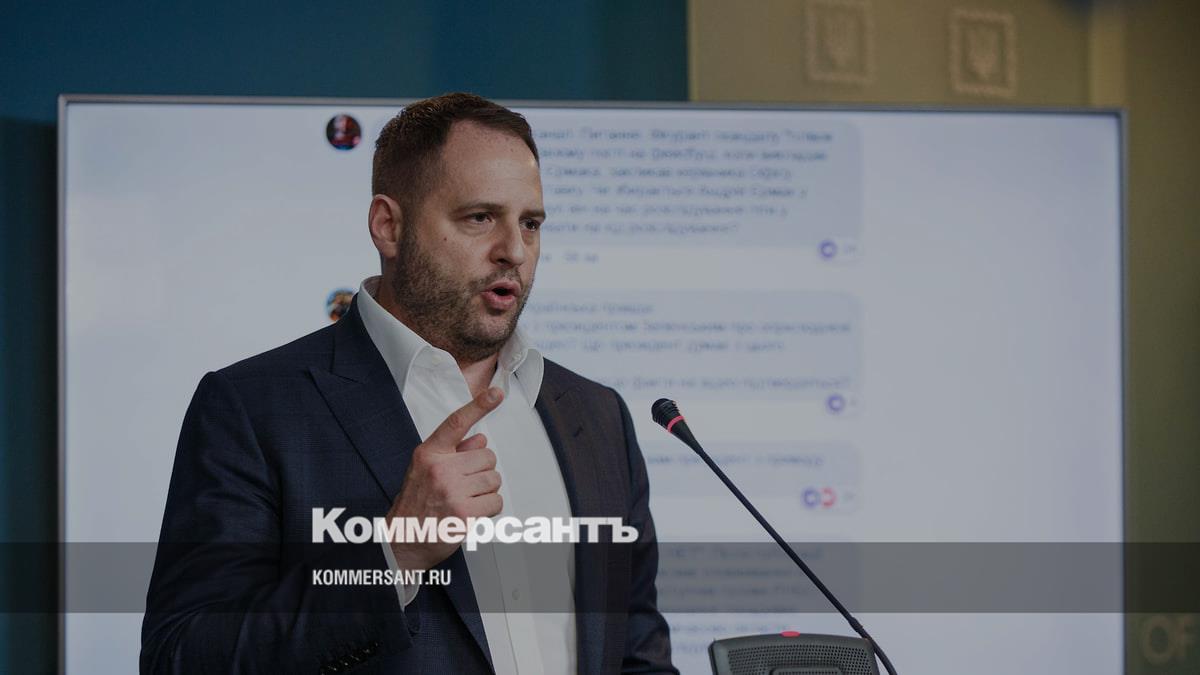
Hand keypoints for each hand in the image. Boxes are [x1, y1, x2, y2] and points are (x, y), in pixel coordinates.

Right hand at [385, 387, 504, 570]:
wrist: (402, 541)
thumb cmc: (415, 505)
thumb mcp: (426, 470)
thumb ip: (453, 452)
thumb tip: (480, 440)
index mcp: (429, 453)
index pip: (456, 423)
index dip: (479, 405)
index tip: (496, 394)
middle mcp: (440, 469)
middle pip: (487, 457)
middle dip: (482, 471)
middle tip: (465, 485)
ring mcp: (452, 491)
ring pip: (494, 480)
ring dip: (486, 491)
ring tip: (465, 500)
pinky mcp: (463, 513)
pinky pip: (495, 502)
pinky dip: (489, 508)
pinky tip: (471, 512)